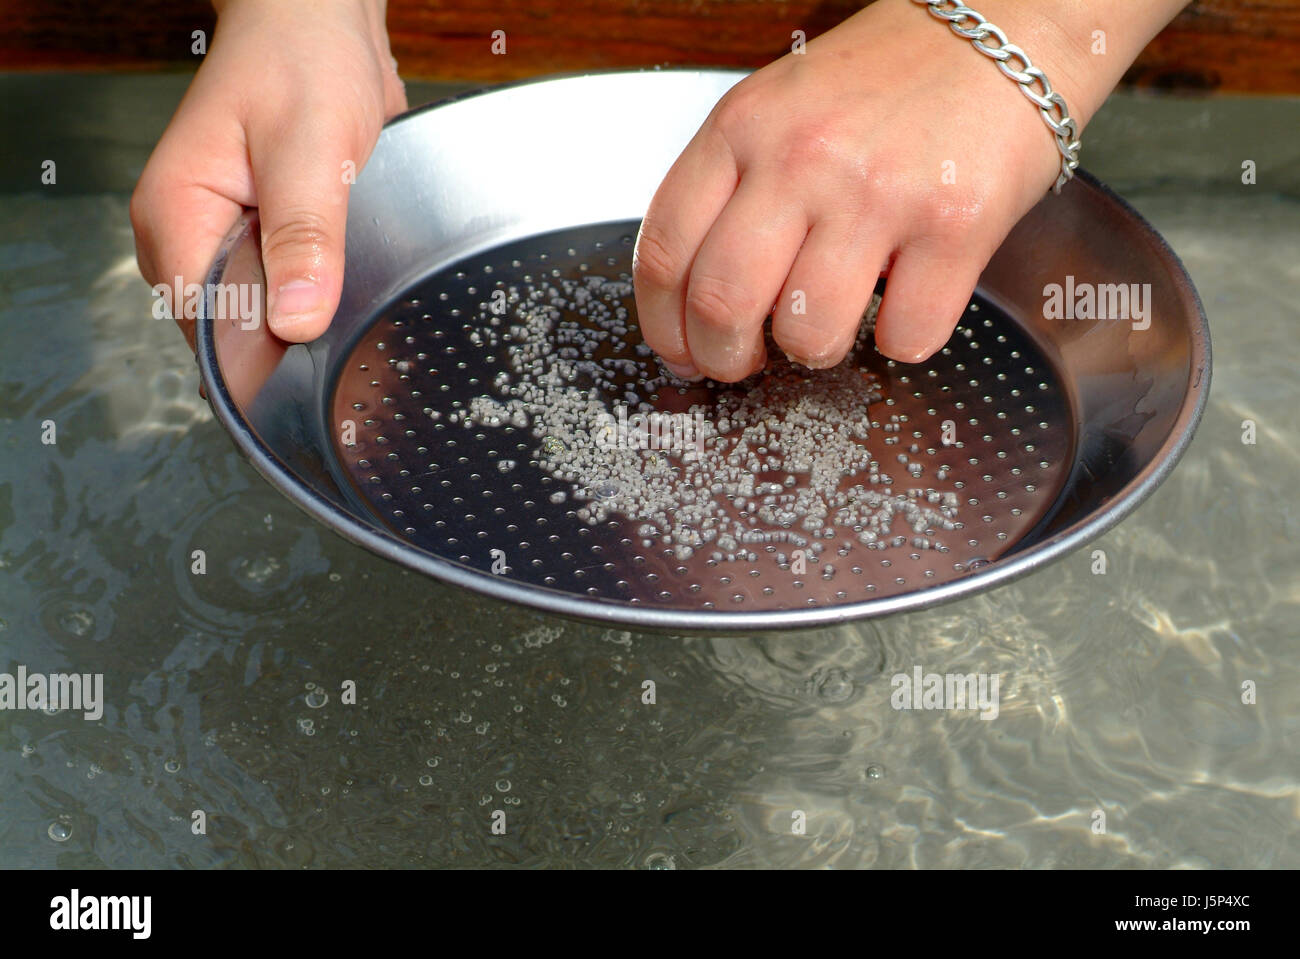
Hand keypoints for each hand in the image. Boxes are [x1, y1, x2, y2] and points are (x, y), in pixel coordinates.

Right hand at [130, 0, 405, 348]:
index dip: (258, 352)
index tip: (312, 355)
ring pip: (254, 313)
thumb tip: (296, 321)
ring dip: (300, 310)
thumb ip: (304, 238)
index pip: (202, 324)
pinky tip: (338, 273)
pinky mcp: (252, 235)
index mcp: (175, 213)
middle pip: (226, 328)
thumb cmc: (303, 62)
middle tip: (340, 310)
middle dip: (283, 335)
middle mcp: (184, 231)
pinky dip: (309, 289)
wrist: (319, 20)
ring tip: (341, 280)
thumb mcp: (311, 150)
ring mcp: (217, 235)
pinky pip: (276, 288)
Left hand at [632, 0, 1096, 380]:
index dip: (663, 326)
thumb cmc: (886, 79)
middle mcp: (802, 159)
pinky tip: (904, 305)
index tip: (681, 350)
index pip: (665, 252)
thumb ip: (730, 186)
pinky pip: (905, 336)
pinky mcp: (956, 226)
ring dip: (815, 353)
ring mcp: (879, 193)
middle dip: (725, 359)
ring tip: (831, 327)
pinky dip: (899, 342)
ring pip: (810, 334)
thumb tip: (695, 298)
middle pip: (724, 304)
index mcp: (743, 129)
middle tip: (743, 364)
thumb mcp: (778, 107)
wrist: (1003, 32)